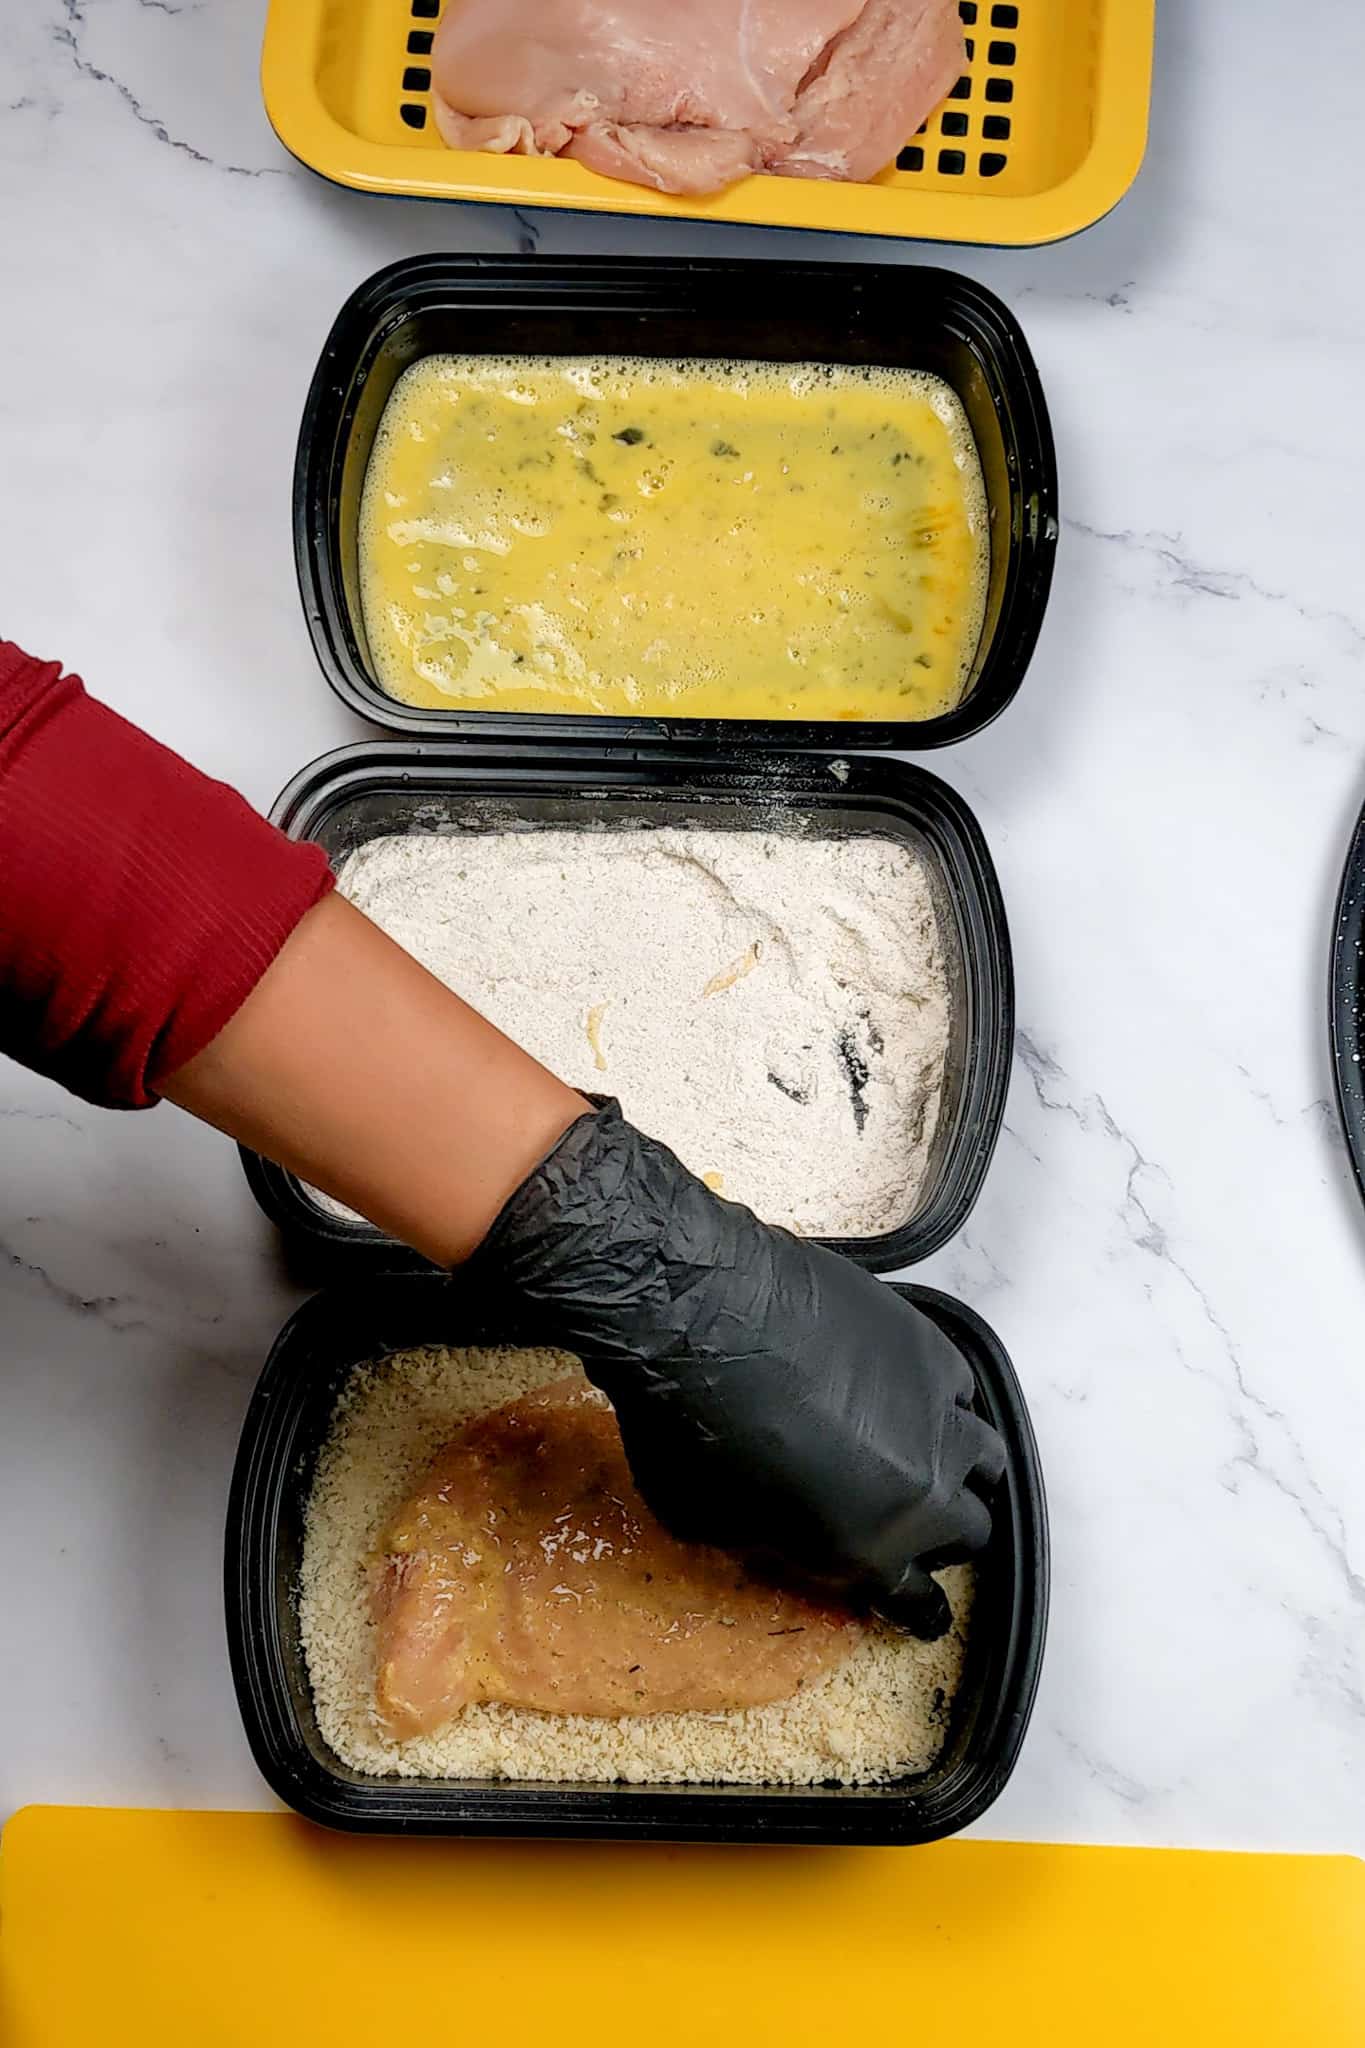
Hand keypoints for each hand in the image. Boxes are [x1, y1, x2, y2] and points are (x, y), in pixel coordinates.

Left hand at [471, 1099, 1005, 1637]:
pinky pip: (962, 1387)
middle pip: (972, 1531)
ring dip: (966, 1468)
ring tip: (938, 1458)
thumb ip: (768, 1538)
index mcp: (866, 1550)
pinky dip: (944, 1399)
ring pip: (988, 1458)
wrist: (705, 1317)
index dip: (922, 1611)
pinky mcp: (929, 1347)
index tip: (926, 1611)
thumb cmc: (685, 1429)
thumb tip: (780, 1524)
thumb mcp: (708, 1523)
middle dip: (949, 1536)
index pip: (919, 1602)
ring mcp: (935, 1415)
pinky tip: (914, 1391)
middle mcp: (921, 1490)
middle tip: (921, 1525)